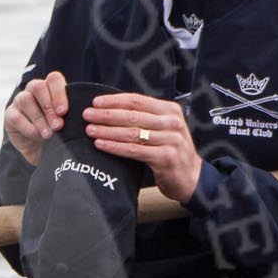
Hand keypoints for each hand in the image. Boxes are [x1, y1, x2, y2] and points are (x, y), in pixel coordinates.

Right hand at [3, 71, 70, 166]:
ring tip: (49, 135)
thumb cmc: (57, 132)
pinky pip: (16, 116)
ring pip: (25, 100)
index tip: (64, 111)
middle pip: (37, 86)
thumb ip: (70, 115)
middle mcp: (33, 91)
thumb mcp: (67, 123)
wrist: (41, 151)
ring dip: (39, 118)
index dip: (59, 93)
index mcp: (50, 88)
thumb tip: (81, 114)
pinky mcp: (10, 115)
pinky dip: (28, 127)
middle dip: (48, 107)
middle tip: (58, 125)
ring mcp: (19, 101)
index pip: (53, 79)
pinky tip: (36, 136)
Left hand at [85, 91, 202, 203]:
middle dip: (107, 115)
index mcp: (170, 111)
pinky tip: (100, 145)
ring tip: (90, 130)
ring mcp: (170, 140)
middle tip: (87, 115)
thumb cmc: (169, 151)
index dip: (115, 100)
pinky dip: (115, 147)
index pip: (137, 101)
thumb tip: (112, 109)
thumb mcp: (163, 129)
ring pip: (132, 133)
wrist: (190, 177)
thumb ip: (145, 118)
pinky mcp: (165, 157)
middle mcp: (172, 122)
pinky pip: (134, 150)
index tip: (95, 102)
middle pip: (133, 116)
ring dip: (107, 131)